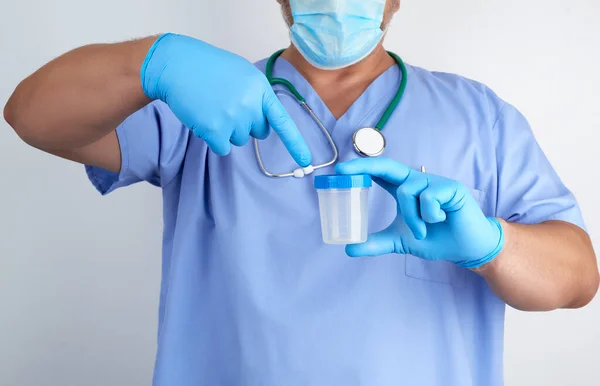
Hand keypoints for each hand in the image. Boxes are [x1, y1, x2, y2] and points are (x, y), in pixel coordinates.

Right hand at [140, 33, 311, 165]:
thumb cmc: (207, 67)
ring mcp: (232, 119)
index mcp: (260, 89)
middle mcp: (250, 105)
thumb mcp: (242, 74)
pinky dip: (214, 139)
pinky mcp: (214, 130)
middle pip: (258, 132)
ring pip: (239, 140)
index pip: (282, 121)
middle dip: (246, 124)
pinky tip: (204, 119)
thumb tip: (262, 120)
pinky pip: (222, 148)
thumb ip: (256, 96)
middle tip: (228, 105)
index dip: (295, 143)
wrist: (177, 65)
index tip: (306, 161)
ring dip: (227, 130)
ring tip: (212, 107)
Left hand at [335, 158, 503, 267]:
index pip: (380, 173)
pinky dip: (429, 215)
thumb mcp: (400, 240)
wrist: (465, 249)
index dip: (361, 168)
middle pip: (388, 167)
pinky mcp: (451, 187)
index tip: (339, 169)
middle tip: (344, 170)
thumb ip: (376, 243)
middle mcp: (417, 182)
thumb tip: (349, 248)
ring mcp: (434, 182)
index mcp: (404, 190)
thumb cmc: (436, 238)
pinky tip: (441, 220)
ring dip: (411, 217)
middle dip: (364, 166)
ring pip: (407, 191)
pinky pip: (428, 198)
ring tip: (422, 231)